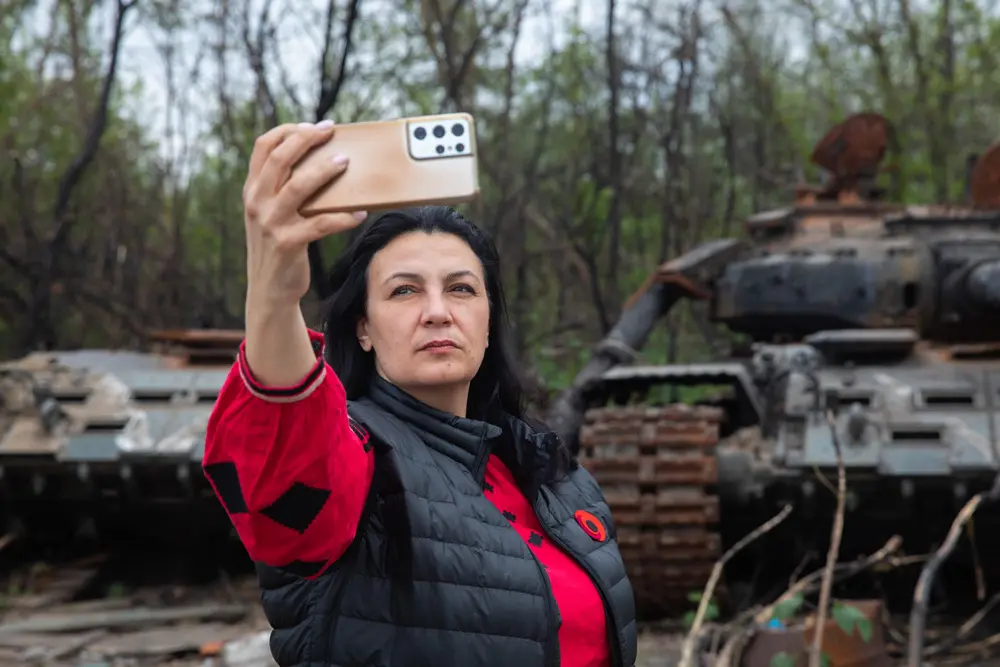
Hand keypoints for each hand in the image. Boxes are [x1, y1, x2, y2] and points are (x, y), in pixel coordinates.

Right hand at [243, 120, 366, 304]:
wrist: (269, 289)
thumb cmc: (278, 245)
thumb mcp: (270, 214)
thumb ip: (282, 189)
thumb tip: (322, 163)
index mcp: (252, 190)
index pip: (263, 147)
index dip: (287, 130)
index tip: (312, 126)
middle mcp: (257, 202)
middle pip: (280, 158)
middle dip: (306, 139)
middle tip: (330, 131)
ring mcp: (271, 222)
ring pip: (299, 185)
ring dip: (325, 170)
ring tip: (345, 162)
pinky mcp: (289, 243)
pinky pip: (322, 224)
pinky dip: (344, 217)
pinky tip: (360, 214)